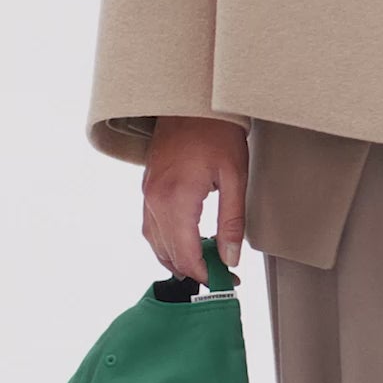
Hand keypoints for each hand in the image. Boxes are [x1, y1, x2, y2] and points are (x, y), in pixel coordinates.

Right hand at [141, 116, 248, 280]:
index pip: (184, 254)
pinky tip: (187, 242)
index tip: (223, 283)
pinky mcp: (148, 187)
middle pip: (167, 253)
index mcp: (175, 199)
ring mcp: (147, 193)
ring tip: (205, 264)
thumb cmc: (216, 131)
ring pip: (155, 242)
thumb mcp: (235, 177)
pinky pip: (151, 225)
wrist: (190, 99)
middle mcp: (154, 199)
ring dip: (177, 258)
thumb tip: (230, 258)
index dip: (203, 275)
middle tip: (220, 277)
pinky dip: (168, 241)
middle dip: (193, 271)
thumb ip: (232, 222)